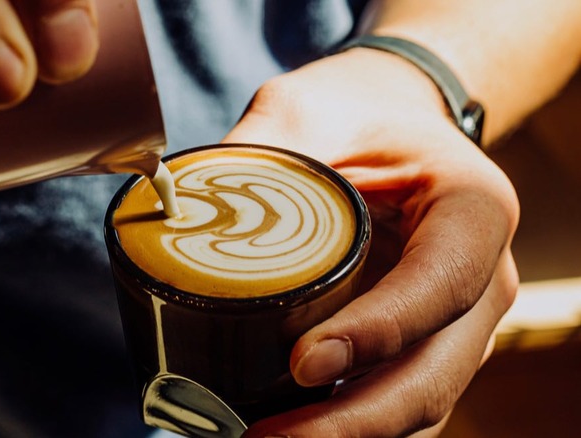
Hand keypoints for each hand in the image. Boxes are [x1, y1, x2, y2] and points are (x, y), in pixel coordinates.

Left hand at [224, 48, 519, 436]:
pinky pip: (393, 399)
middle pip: (432, 372)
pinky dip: (345, 426)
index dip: (377, 334)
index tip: (304, 366)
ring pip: (418, 403)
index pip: (439, 285)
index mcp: (471, 211)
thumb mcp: (310, 107)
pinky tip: (284, 429)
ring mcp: (454, 320)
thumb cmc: (358, 113)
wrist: (390, 127)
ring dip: (345, 436)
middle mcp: (480, 278)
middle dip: (351, 422)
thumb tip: (180, 209)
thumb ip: (256, 149)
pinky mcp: (419, 342)